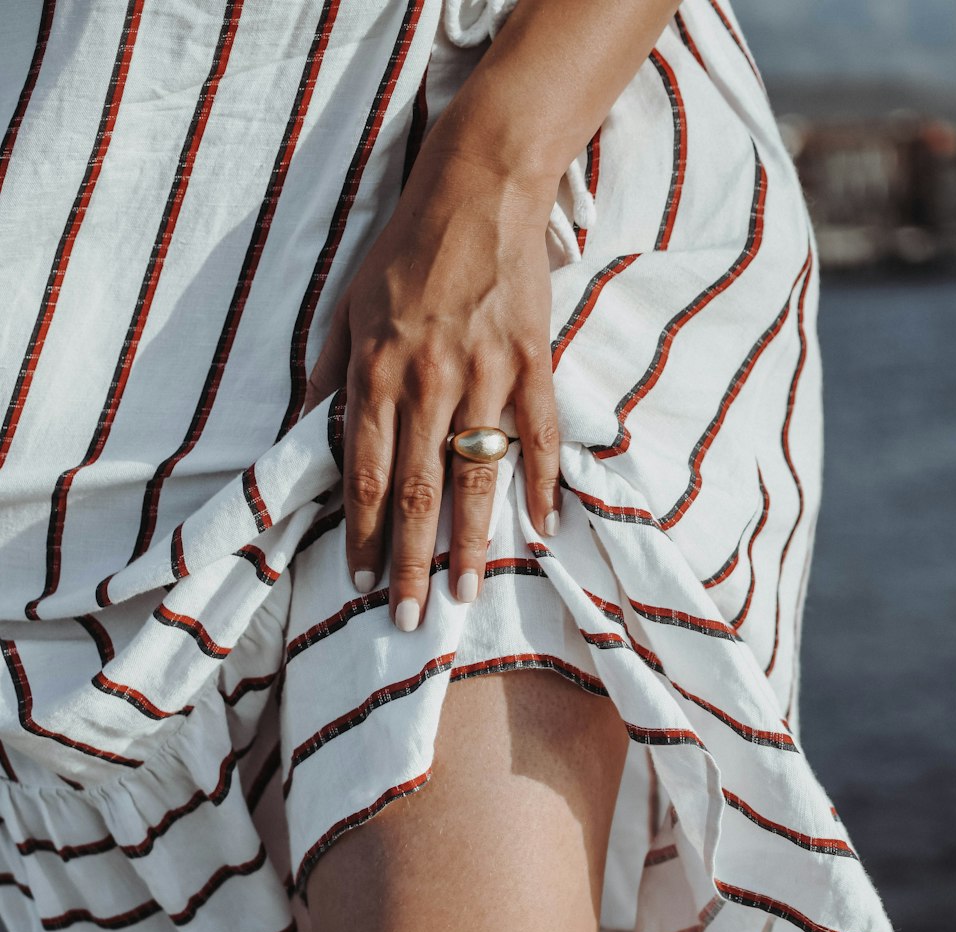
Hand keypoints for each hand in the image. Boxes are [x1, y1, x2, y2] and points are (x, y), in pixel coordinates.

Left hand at [300, 148, 562, 630]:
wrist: (477, 186)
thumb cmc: (404, 247)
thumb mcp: (347, 303)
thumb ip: (331, 372)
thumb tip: (308, 428)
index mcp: (378, 372)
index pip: (365, 474)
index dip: (360, 535)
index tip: (358, 582)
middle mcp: (429, 381)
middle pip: (417, 491)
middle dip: (410, 562)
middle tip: (409, 619)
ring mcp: (485, 374)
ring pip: (477, 475)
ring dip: (473, 543)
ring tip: (469, 596)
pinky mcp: (531, 360)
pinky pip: (540, 434)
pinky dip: (544, 484)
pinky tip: (544, 529)